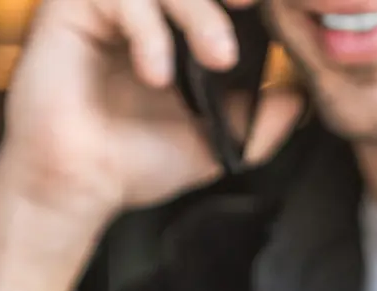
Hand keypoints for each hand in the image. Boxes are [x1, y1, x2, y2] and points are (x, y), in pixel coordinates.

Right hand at [0, 0, 305, 290]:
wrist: (80, 186)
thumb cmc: (136, 162)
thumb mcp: (219, 142)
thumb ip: (264, 119)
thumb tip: (302, 97)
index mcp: (175, 22)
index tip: (268, 9)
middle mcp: (142, 4)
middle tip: (252, 11)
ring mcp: (108, 1)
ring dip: (199, 13)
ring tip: (216, 60)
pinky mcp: (73, 6)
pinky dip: (150, 32)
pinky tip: (158, 74)